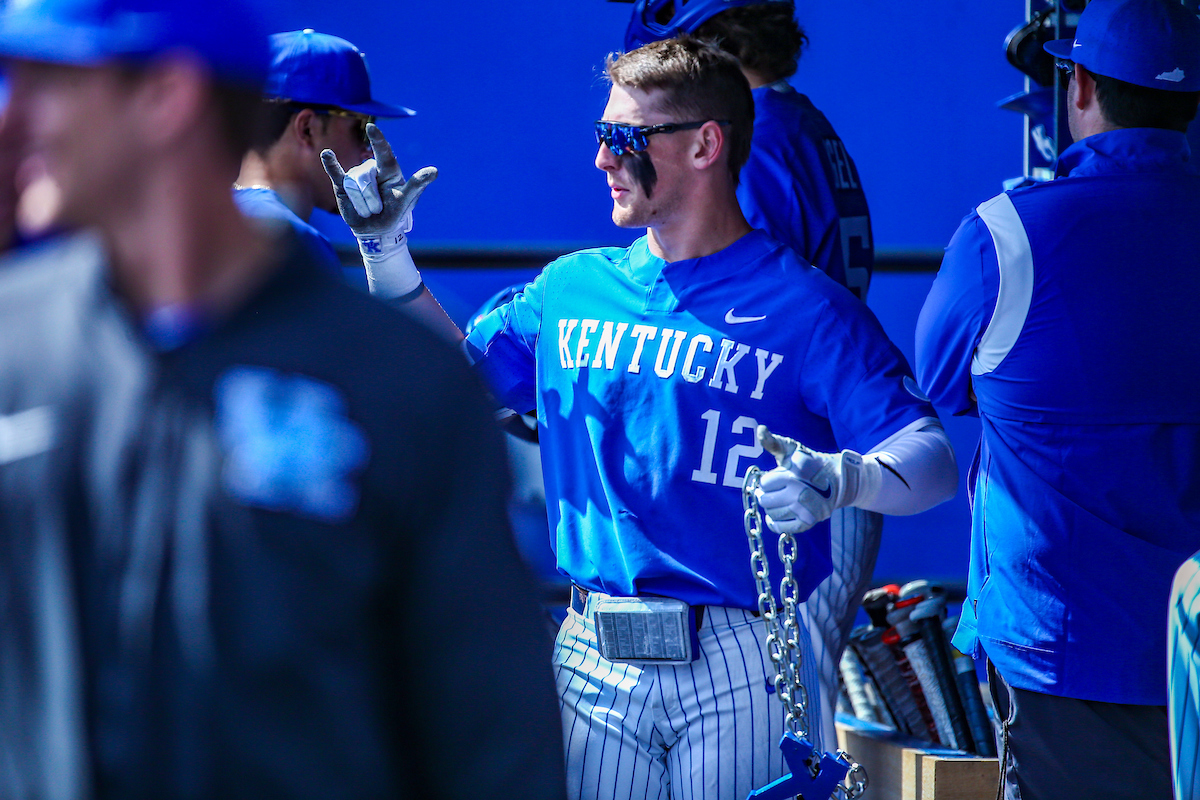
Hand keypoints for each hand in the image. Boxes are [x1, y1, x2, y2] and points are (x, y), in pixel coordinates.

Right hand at [320, 123, 436, 237]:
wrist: (376, 231)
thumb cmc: (394, 214)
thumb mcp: (407, 201)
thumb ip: (418, 184)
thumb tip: (434, 171)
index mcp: (389, 170)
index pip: (384, 152)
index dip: (378, 140)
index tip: (372, 129)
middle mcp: (372, 169)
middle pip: (365, 176)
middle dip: (370, 198)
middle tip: (377, 210)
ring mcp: (356, 175)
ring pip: (352, 184)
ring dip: (361, 203)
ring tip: (368, 211)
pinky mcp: (342, 184)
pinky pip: (335, 172)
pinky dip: (330, 164)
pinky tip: (327, 154)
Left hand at [753, 424, 865, 534]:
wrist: (837, 480)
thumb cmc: (809, 463)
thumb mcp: (792, 449)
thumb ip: (773, 442)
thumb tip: (760, 429)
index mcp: (794, 476)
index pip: (765, 483)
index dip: (768, 480)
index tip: (776, 477)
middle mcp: (799, 495)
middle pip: (765, 500)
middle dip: (767, 494)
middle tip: (773, 490)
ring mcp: (804, 510)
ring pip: (772, 514)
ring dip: (771, 507)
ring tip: (777, 500)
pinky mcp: (807, 523)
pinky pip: (782, 528)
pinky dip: (775, 523)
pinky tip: (775, 514)